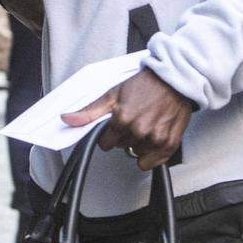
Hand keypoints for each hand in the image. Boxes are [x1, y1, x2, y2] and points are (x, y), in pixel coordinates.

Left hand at [62, 68, 193, 170]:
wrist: (175, 80)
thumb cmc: (146, 84)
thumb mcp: (113, 93)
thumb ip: (89, 111)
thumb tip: (67, 119)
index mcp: (122, 118)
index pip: (105, 143)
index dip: (109, 134)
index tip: (117, 125)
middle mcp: (139, 130)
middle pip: (121, 147)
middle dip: (125, 136)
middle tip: (135, 119)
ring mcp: (155, 138)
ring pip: (136, 153)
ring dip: (139, 143)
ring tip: (147, 124)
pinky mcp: (168, 144)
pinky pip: (151, 162)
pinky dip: (151, 154)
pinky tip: (154, 137)